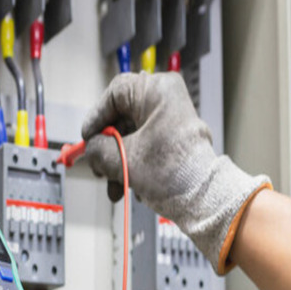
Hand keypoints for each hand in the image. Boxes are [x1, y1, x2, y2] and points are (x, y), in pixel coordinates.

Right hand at [81, 71, 271, 272]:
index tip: (87, 139)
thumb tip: (89, 150)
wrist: (204, 198)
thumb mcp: (123, 159)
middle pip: (122, 119)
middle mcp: (167, 100)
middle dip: (108, 150)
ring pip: (133, 138)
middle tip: (99, 169)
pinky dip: (135, 166)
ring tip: (116, 189)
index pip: (114, 95)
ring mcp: (172, 120)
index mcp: (157, 91)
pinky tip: (132, 187)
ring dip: (119, 164)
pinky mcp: (175, 140)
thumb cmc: (174, 172)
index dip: (96, 119)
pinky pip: (146, 147)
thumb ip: (98, 149)